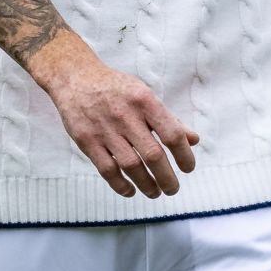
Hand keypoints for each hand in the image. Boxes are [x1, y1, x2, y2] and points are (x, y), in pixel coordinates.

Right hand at [31, 34, 200, 198]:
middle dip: (167, 177)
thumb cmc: (117, 89)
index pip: (172, 133)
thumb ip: (168, 119)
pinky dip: (120, 185)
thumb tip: (193, 140)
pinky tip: (130, 191)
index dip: (184, 155)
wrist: (76, 78)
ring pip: (131, 166)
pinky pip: (107, 170)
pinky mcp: (87, 141)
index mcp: (145, 101)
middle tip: (173, 188)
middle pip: (153, 155)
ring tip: (155, 192)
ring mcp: (105, 130)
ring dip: (146, 184)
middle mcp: (126, 116)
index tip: (188, 168)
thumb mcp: (145, 95)